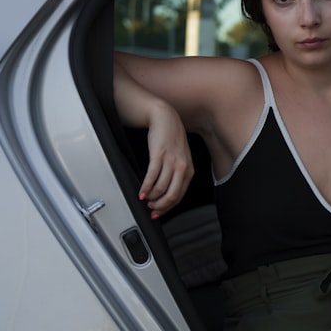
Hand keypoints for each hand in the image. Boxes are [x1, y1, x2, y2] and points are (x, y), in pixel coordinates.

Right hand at [139, 100, 193, 217]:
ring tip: (145, 198)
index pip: (179, 196)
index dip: (167, 208)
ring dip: (151, 197)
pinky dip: (145, 187)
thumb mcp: (180, 157)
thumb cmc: (171, 138)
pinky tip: (141, 191)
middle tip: (150, 208)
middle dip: (159, 206)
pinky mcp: (159, 155)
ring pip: (161, 188)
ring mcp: (171, 161)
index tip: (158, 212)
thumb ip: (177, 174)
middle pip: (171, 195)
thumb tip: (166, 192)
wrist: (165, 118)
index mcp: (188, 170)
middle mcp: (182, 167)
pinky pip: (152, 177)